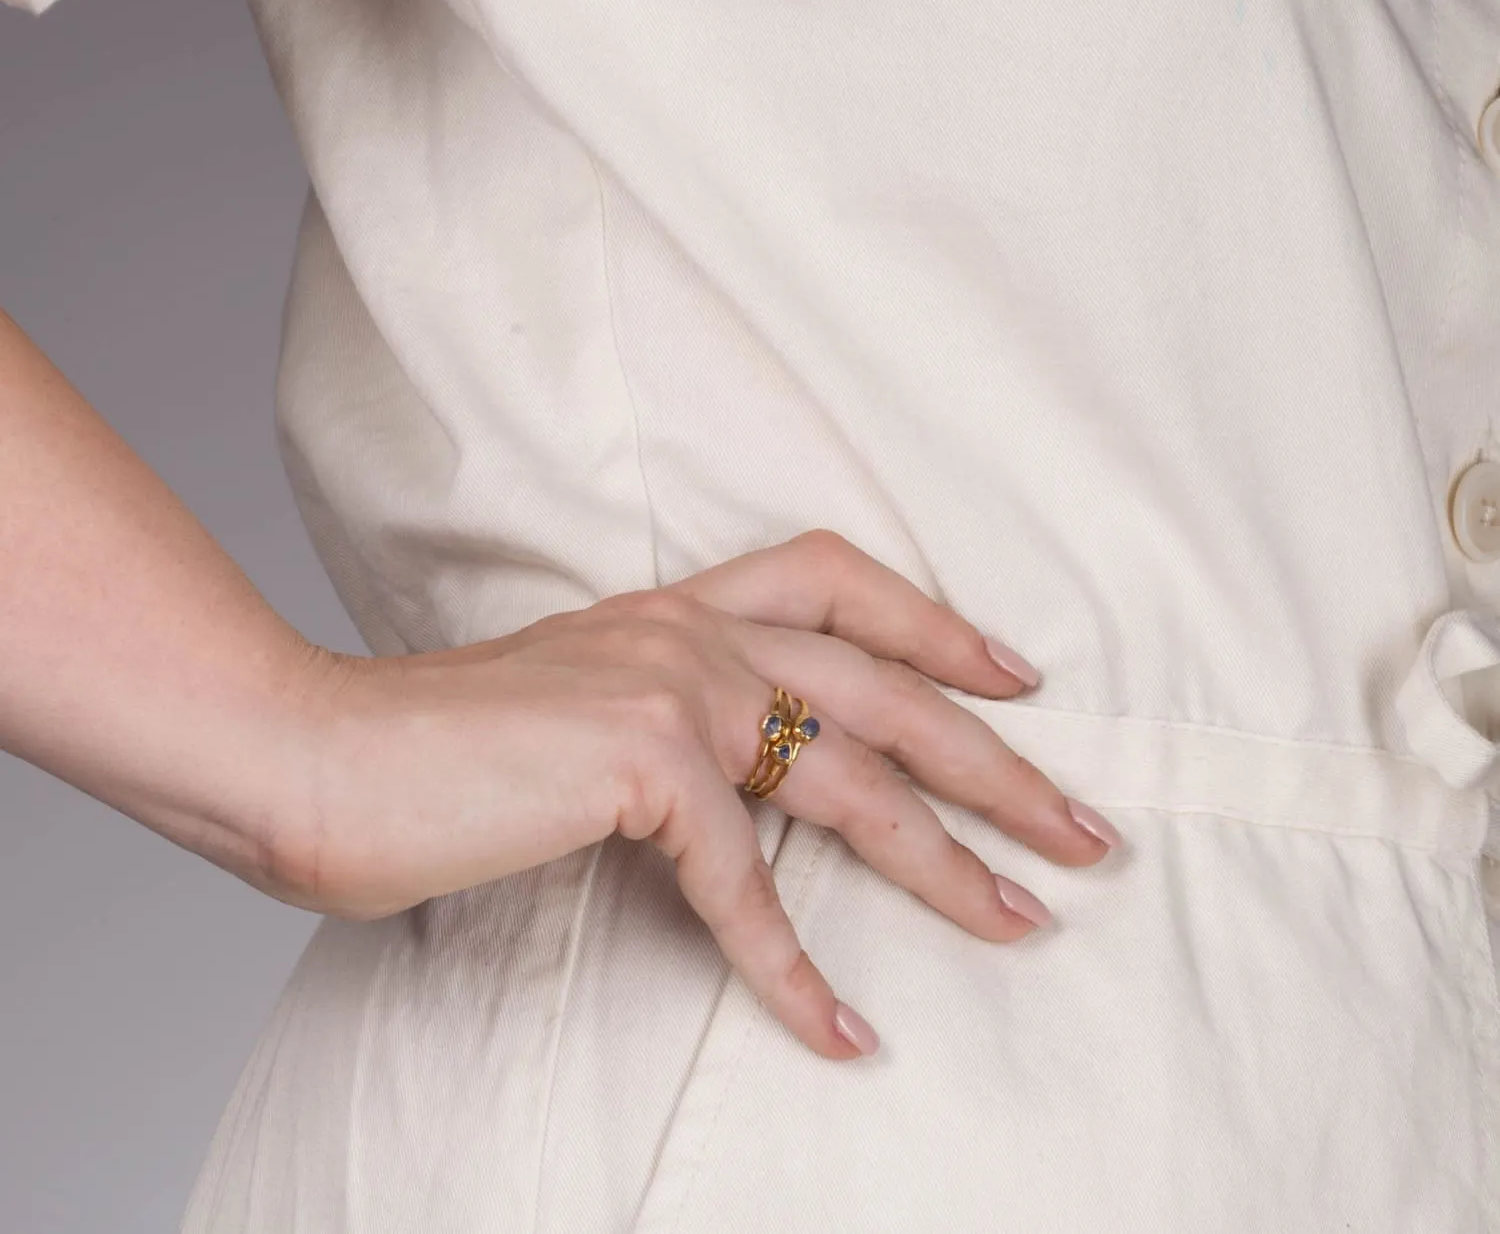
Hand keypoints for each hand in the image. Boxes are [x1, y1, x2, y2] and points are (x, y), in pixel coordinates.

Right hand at [274, 530, 1119, 1059]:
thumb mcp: (575, 707)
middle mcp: (690, 629)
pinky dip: (794, 965)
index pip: (838, 578)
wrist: (315, 751)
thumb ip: (663, 727)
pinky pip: (745, 881)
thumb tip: (739, 792)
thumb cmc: (432, 746)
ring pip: (852, 778)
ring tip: (1025, 920)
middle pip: (888, 687)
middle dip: (999, 762)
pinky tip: (840, 1029)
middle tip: (1086, 826)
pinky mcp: (638, 762)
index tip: (1017, 673)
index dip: (938, 620)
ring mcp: (671, 686)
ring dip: (947, 861)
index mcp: (678, 606)